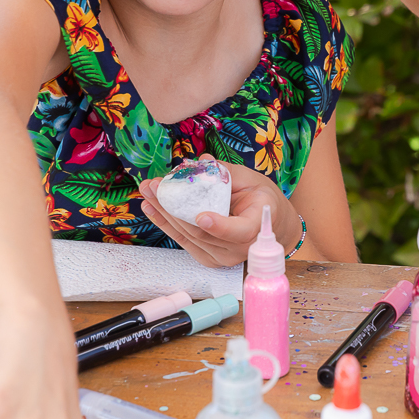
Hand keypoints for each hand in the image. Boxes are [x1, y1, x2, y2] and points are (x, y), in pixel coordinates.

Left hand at [138, 161, 300, 266]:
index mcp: (256, 227)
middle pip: (202, 232)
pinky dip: (166, 223)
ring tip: (148, 192)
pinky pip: (184, 240)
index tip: (202, 215)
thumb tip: (202, 161)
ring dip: (163, 213)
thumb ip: (227, 173)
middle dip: (173, 208)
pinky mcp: (208, 257)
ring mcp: (222, 257)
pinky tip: (151, 208)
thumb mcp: (253, 181)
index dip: (219, 225)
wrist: (271, 227)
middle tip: (155, 186)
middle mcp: (238, 249)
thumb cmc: (262, 200)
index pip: (239, 231)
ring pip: (188, 236)